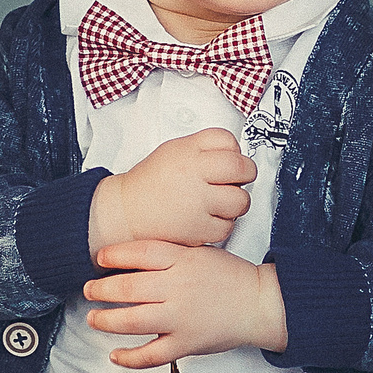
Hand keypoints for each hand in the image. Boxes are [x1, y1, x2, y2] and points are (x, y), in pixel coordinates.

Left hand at [83, 241, 287, 367]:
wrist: (261, 303)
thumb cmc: (230, 277)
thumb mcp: (199, 253)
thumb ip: (168, 255)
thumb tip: (129, 260)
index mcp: (183, 261)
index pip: (141, 253)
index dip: (115, 255)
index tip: (99, 258)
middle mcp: (179, 288)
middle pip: (129, 287)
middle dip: (101, 289)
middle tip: (89, 289)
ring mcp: (181, 318)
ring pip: (133, 321)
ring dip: (106, 320)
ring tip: (93, 318)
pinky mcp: (187, 343)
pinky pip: (152, 355)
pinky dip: (130, 358)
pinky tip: (115, 354)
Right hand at [89, 130, 256, 250]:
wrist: (127, 212)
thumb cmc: (150, 183)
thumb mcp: (174, 149)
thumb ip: (205, 147)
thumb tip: (236, 152)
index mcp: (187, 153)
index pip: (228, 141)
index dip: (235, 151)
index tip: (231, 158)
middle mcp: (193, 176)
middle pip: (242, 169)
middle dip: (245, 174)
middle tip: (236, 179)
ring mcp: (197, 205)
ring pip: (241, 201)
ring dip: (235, 202)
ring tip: (219, 200)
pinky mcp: (199, 230)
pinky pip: (228, 227)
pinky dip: (222, 224)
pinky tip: (207, 217)